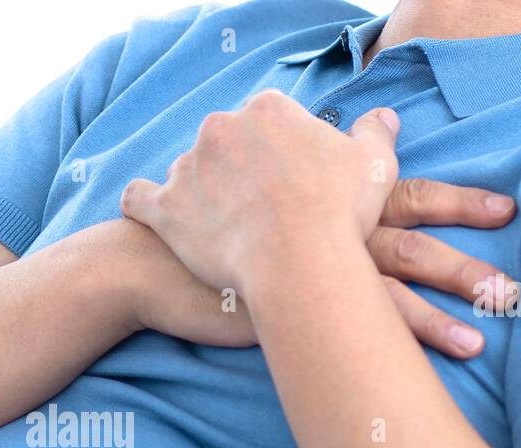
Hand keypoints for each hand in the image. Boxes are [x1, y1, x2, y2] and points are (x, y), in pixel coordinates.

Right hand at [100, 177, 516, 356]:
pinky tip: (453, 353)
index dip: (454, 201)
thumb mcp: (248, 191)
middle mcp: (321, 219)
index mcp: (319, 192)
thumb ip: (300, 177)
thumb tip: (352, 148)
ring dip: (451, 294)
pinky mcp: (292, 301)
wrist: (146, 265)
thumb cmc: (201, 231)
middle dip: (467, 254)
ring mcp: (306, 260)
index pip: (398, 187)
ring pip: (393, 270)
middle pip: (408, 227)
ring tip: (495, 324)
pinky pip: (364, 319)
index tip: (505, 213)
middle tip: (516, 284)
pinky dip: (413, 333)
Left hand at [121, 91, 403, 297]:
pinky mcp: (165, 209)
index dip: (278, 153)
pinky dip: (143, 205)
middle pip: (224, 143)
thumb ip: (373, 134)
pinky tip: (154, 216)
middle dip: (236, 170)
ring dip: (198, 192)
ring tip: (219, 227)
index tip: (288, 182)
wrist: (299, 265)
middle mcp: (220, 128)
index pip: (266, 121)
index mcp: (267, 110)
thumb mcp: (373, 166)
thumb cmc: (340, 216)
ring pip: (186, 173)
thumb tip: (381, 118)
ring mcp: (187, 168)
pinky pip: (139, 198)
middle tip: (256, 209)